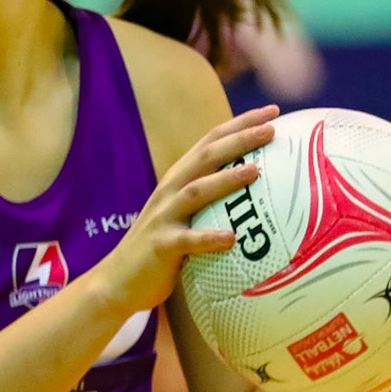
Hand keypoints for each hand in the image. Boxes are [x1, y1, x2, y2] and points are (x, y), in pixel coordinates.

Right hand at [85, 105, 279, 319]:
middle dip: (238, 140)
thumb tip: (258, 188)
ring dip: (226, 180)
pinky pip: (187, 241)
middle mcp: (170, 190)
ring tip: (254, 171)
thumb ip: (211, 198)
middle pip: (205, 156)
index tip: (272, 111)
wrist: (118, 280)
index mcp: (178, 178)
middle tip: (271, 128)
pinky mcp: (160, 245)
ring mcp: (163, 216)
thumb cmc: (162, 247)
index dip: (240, 123)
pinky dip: (209, 238)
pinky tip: (231, 238)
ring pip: (196, 192)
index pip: (211, 141)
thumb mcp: (185, 214)